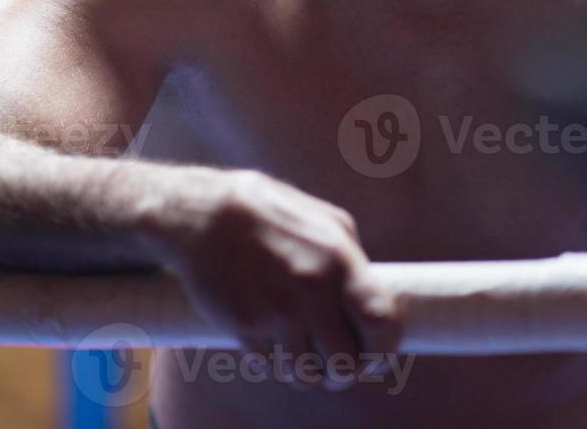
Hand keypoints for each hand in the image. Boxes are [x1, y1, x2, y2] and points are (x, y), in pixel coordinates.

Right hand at [151, 169, 401, 390]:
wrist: (202, 215)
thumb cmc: (269, 213)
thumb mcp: (325, 222)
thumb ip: (352, 261)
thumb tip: (372, 304)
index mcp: (339, 259)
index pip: (380, 321)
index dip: (384, 349)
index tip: (378, 357)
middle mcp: (311, 289)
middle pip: (345, 362)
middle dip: (345, 371)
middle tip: (337, 365)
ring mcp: (276, 312)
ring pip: (306, 374)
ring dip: (308, 371)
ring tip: (303, 354)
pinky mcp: (244, 328)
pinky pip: (271, 367)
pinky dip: (275, 362)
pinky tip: (272, 340)